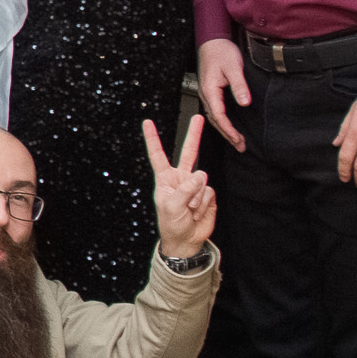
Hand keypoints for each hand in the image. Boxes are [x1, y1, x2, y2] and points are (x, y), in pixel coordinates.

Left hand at [142, 115, 215, 258]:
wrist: (186, 240)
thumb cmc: (171, 224)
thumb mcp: (171, 207)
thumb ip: (184, 190)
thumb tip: (199, 176)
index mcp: (165, 179)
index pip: (158, 154)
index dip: (153, 138)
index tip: (147, 122)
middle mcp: (180, 178)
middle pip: (188, 152)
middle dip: (194, 135)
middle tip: (198, 117)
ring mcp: (195, 185)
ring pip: (201, 180)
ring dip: (196, 198)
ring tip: (189, 210)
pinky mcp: (207, 194)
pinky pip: (209, 192)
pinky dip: (204, 203)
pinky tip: (198, 212)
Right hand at [197, 38, 249, 150]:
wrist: (212, 41)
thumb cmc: (221, 52)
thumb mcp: (233, 68)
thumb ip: (239, 86)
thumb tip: (245, 103)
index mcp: (210, 91)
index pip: (219, 116)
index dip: (229, 130)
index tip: (239, 140)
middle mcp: (206, 94)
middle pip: (216, 120)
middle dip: (228, 135)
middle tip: (241, 147)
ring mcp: (207, 93)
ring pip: (215, 117)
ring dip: (225, 130)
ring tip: (237, 141)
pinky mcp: (210, 91)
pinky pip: (215, 111)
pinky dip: (223, 121)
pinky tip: (229, 125)